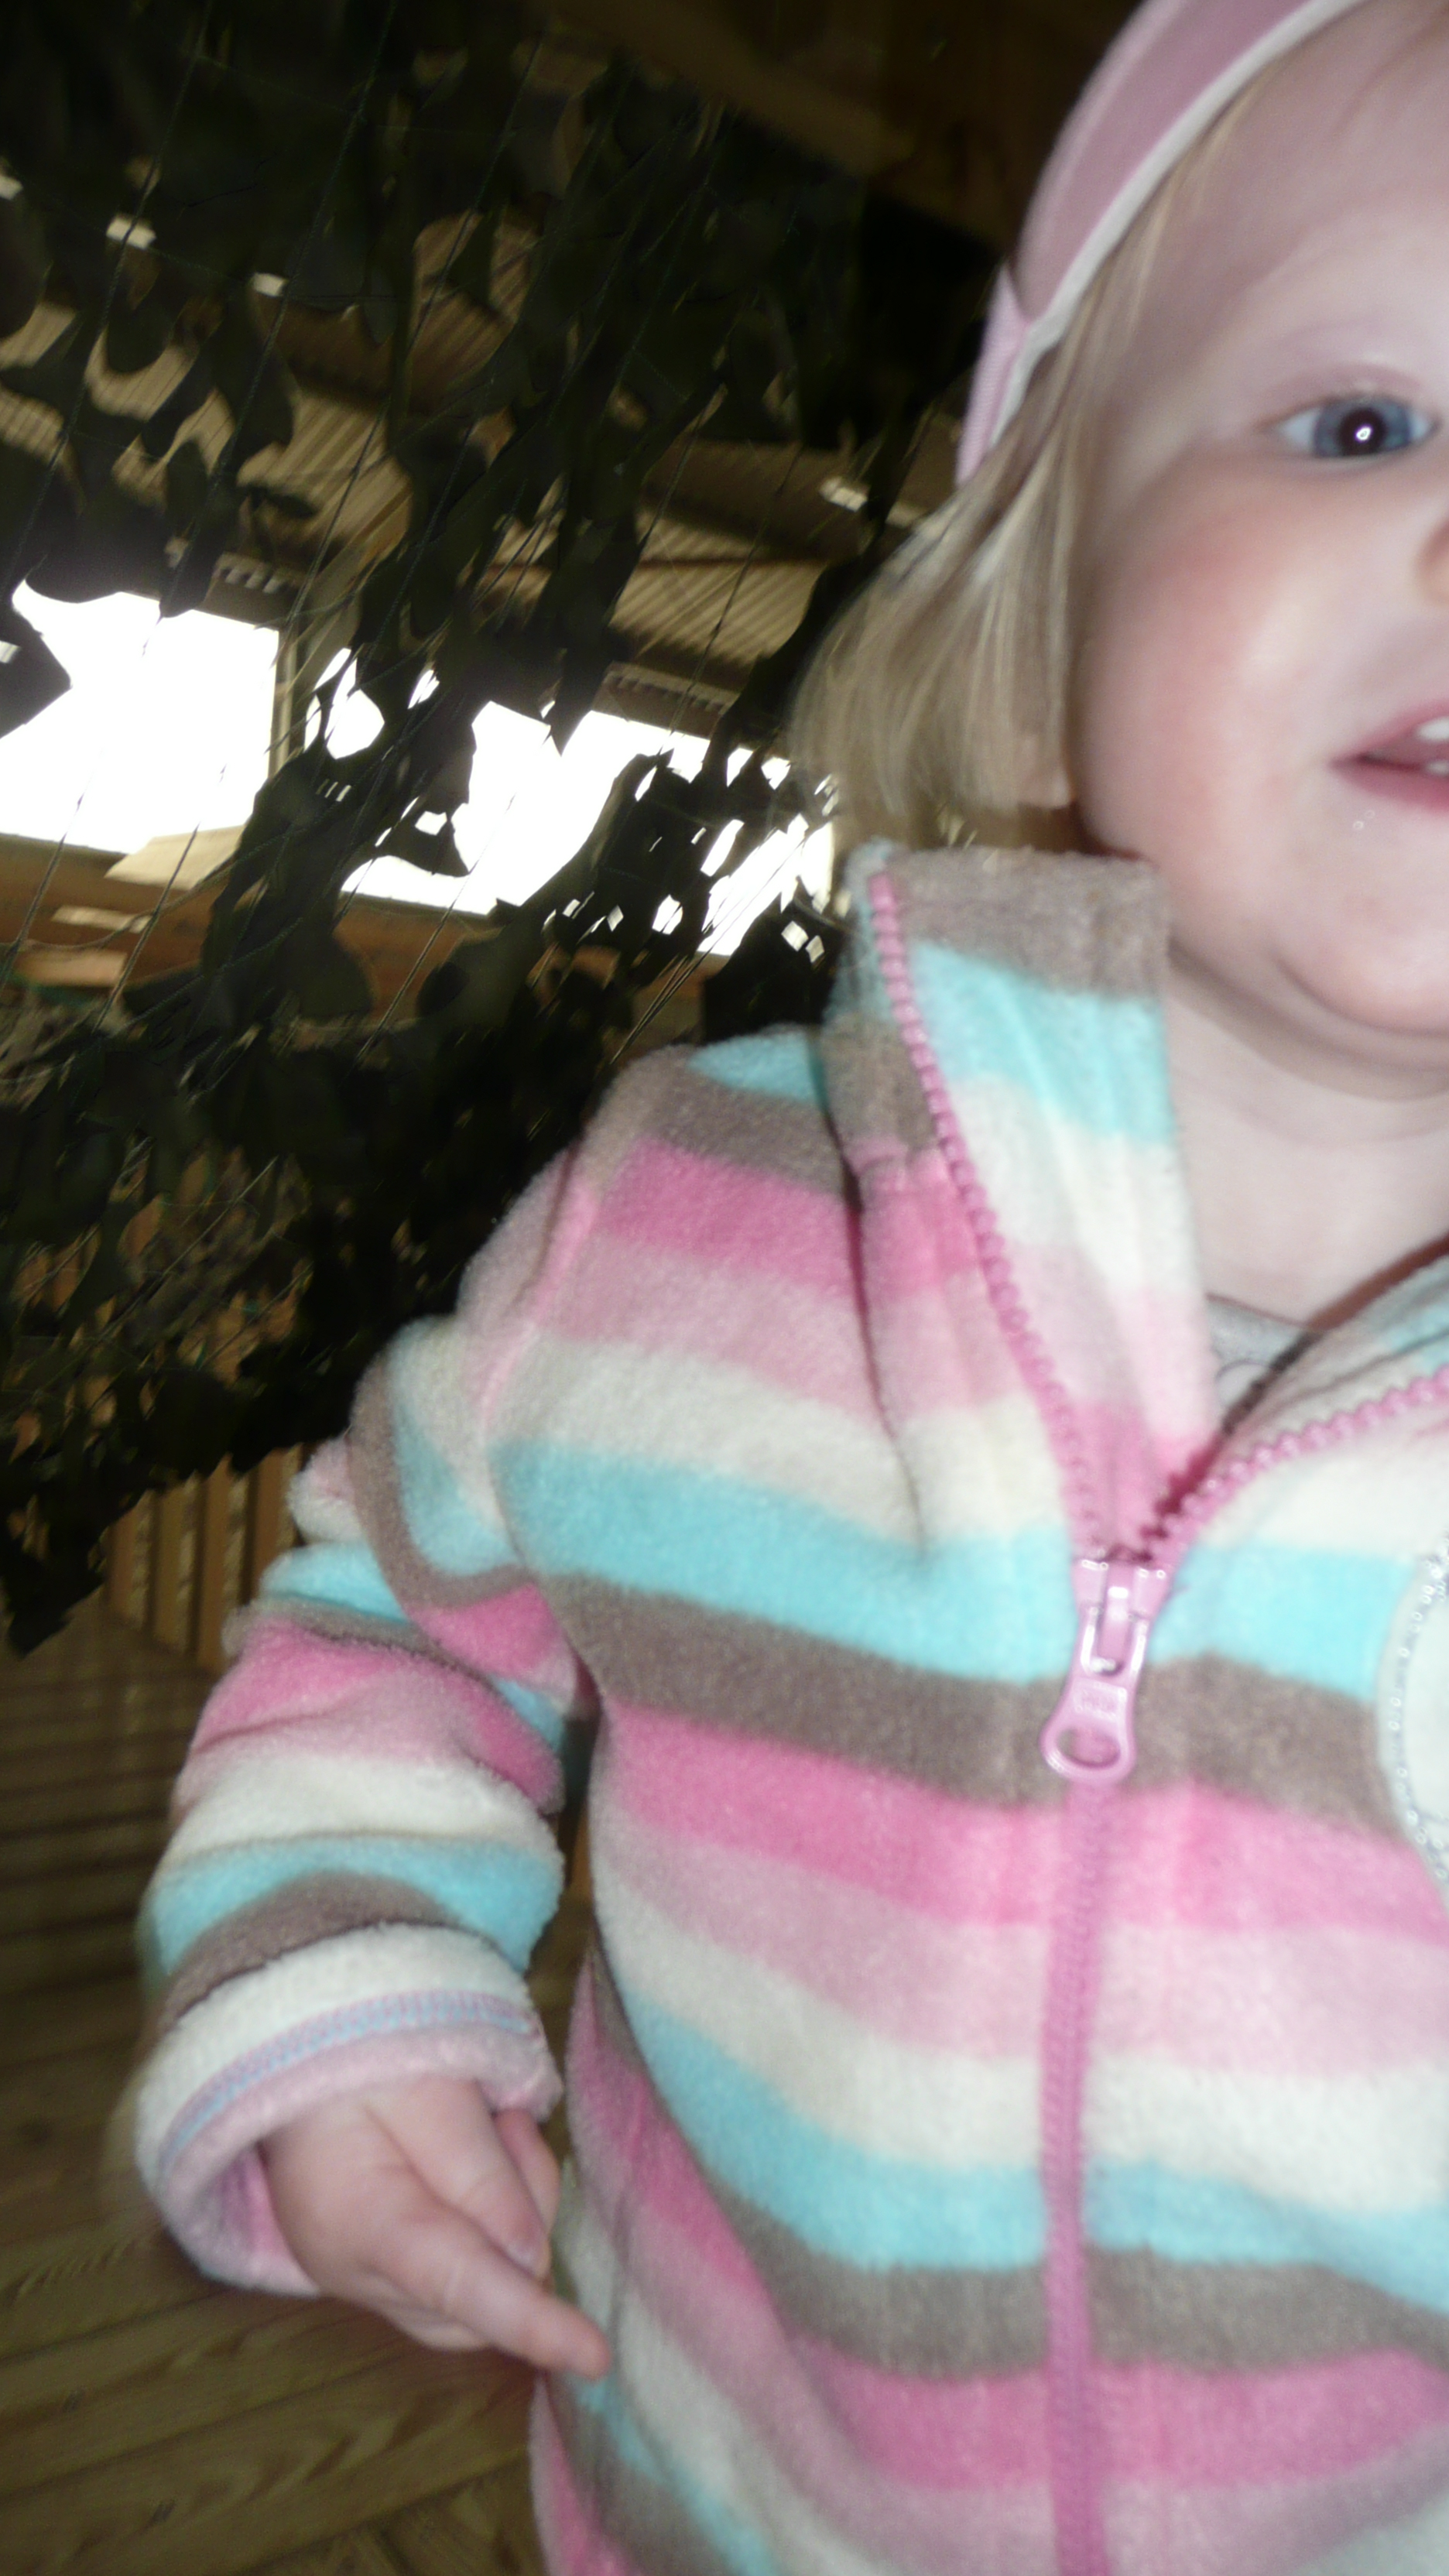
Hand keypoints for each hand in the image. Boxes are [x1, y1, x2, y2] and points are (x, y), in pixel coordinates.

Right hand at [261, 2075, 609, 2375]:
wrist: (289, 2062)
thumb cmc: (357, 2055)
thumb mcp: (424, 2086)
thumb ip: (478, 2170)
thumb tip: (531, 2259)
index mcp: (357, 2220)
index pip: (456, 2284)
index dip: (530, 2321)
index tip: (595, 2356)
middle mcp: (354, 2275)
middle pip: (479, 2293)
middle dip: (525, 2220)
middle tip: (509, 2126)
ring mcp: (361, 2281)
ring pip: (480, 2290)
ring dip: (515, 2212)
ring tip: (494, 2125)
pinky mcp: (380, 2273)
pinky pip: (462, 2276)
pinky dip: (493, 2221)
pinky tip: (481, 2152)